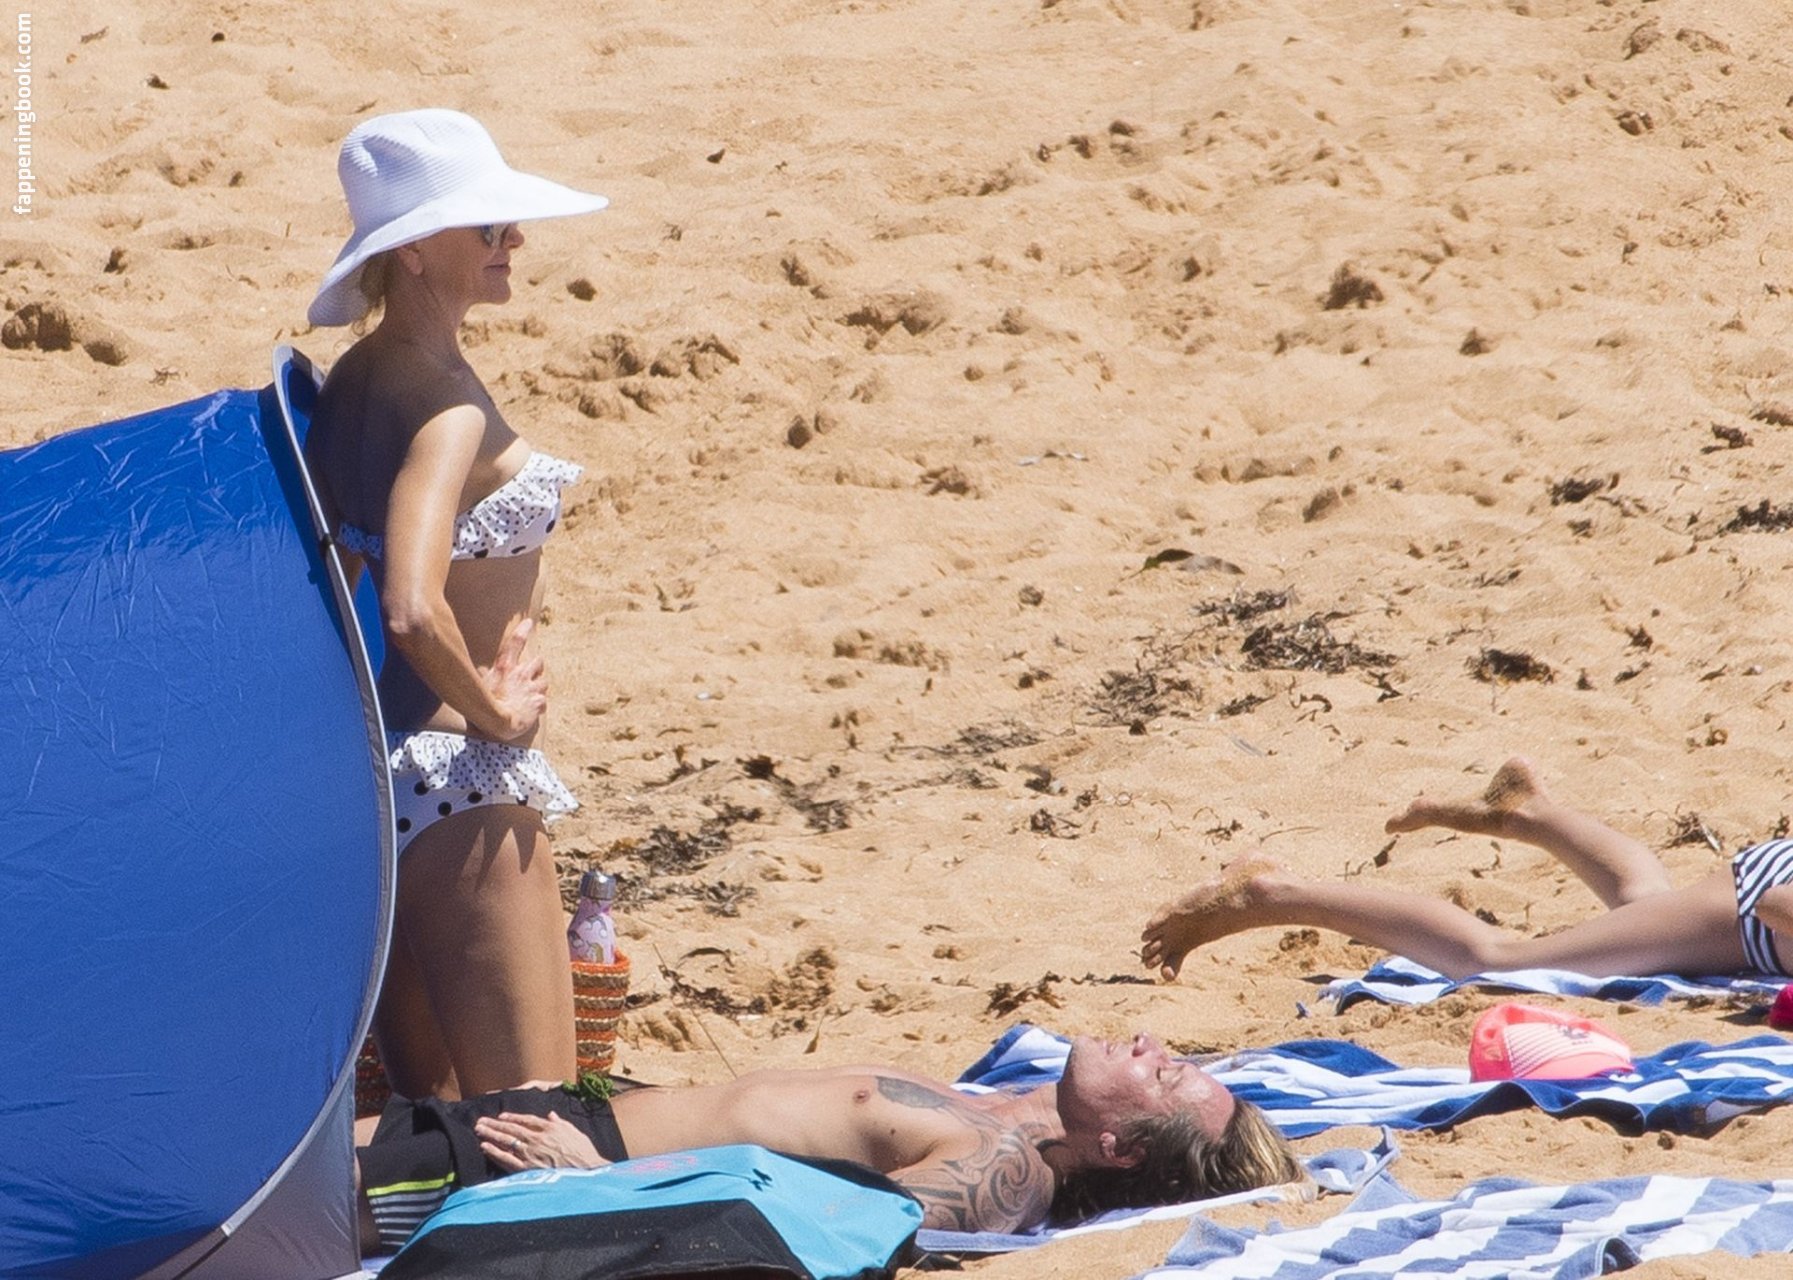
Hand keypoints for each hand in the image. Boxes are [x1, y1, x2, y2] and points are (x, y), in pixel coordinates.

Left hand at [474, 1111, 606, 1171]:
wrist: (586, 1172)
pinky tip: (484, 1147)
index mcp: (550, 1128)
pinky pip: (507, 1159)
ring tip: (478, 1129)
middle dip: (495, 1124)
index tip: (502, 1116)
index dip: (513, 1118)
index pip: (527, 1120)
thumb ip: (561, 1123)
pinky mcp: (527, 1168)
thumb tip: (551, 1115)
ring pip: (506, 1141)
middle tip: (481, 1120)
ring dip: (491, 1134)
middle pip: (512, 1129)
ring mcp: (531, 1153)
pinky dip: (495, 1152)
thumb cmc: (584, 1153)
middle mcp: (537, 1139)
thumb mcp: (575, 1133)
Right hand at [479, 616, 548, 741]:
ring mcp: (531, 688)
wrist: (497, 724)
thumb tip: (466, 672)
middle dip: (536, 667)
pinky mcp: (538, 702)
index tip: (529, 622)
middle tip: (530, 675)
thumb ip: (481, 678)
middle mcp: (521, 675)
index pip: (514, 643)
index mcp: (504, 668)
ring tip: (530, 696)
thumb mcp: (477, 687)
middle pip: (538, 662)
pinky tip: (532, 711)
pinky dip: (538, 706)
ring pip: (544, 682)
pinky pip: (543, 702)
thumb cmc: (482, 708)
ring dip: (538, 687)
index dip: (522, 631)